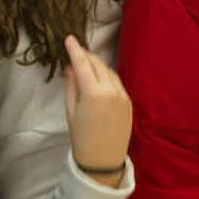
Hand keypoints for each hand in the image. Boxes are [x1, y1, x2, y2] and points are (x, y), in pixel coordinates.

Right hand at [63, 35, 132, 186]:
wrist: (103, 160)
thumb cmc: (81, 137)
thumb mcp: (71, 111)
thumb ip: (72, 86)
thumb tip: (71, 68)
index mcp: (93, 93)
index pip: (83, 64)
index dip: (75, 50)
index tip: (69, 38)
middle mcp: (111, 91)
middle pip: (98, 65)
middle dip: (87, 55)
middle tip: (76, 50)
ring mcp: (122, 96)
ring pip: (109, 72)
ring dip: (98, 64)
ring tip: (86, 61)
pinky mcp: (129, 102)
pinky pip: (117, 82)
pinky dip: (107, 75)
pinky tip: (99, 76)